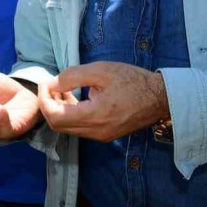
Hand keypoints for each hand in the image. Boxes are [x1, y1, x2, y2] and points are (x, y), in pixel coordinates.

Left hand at [40, 62, 168, 141]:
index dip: (44, 99)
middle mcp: (96, 132)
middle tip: (51, 86)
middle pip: (58, 126)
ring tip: (62, 89)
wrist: (161, 98)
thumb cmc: (133, 81)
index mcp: (96, 116)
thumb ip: (73, 76)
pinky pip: (80, 129)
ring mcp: (102, 136)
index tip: (46, 82)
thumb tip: (52, 84)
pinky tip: (75, 99)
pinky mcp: (106, 135)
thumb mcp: (102, 70)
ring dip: (59, 110)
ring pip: (68, 129)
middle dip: (48, 105)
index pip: (55, 116)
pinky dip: (71, 115)